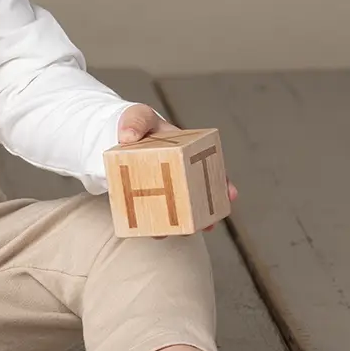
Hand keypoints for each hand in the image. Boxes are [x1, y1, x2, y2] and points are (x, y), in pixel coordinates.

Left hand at [115, 104, 238, 226]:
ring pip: (180, 210)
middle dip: (207, 213)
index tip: (230, 195)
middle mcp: (182, 173)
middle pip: (200, 196)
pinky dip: (157, 224)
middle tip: (208, 224)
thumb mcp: (138, 117)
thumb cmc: (136, 125)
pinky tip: (155, 233)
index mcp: (188, 152)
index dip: (223, 183)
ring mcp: (166, 188)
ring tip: (181, 232)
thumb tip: (127, 137)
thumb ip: (135, 122)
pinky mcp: (147, 198)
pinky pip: (156, 214)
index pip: (212, 169)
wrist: (119, 138)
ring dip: (184, 223)